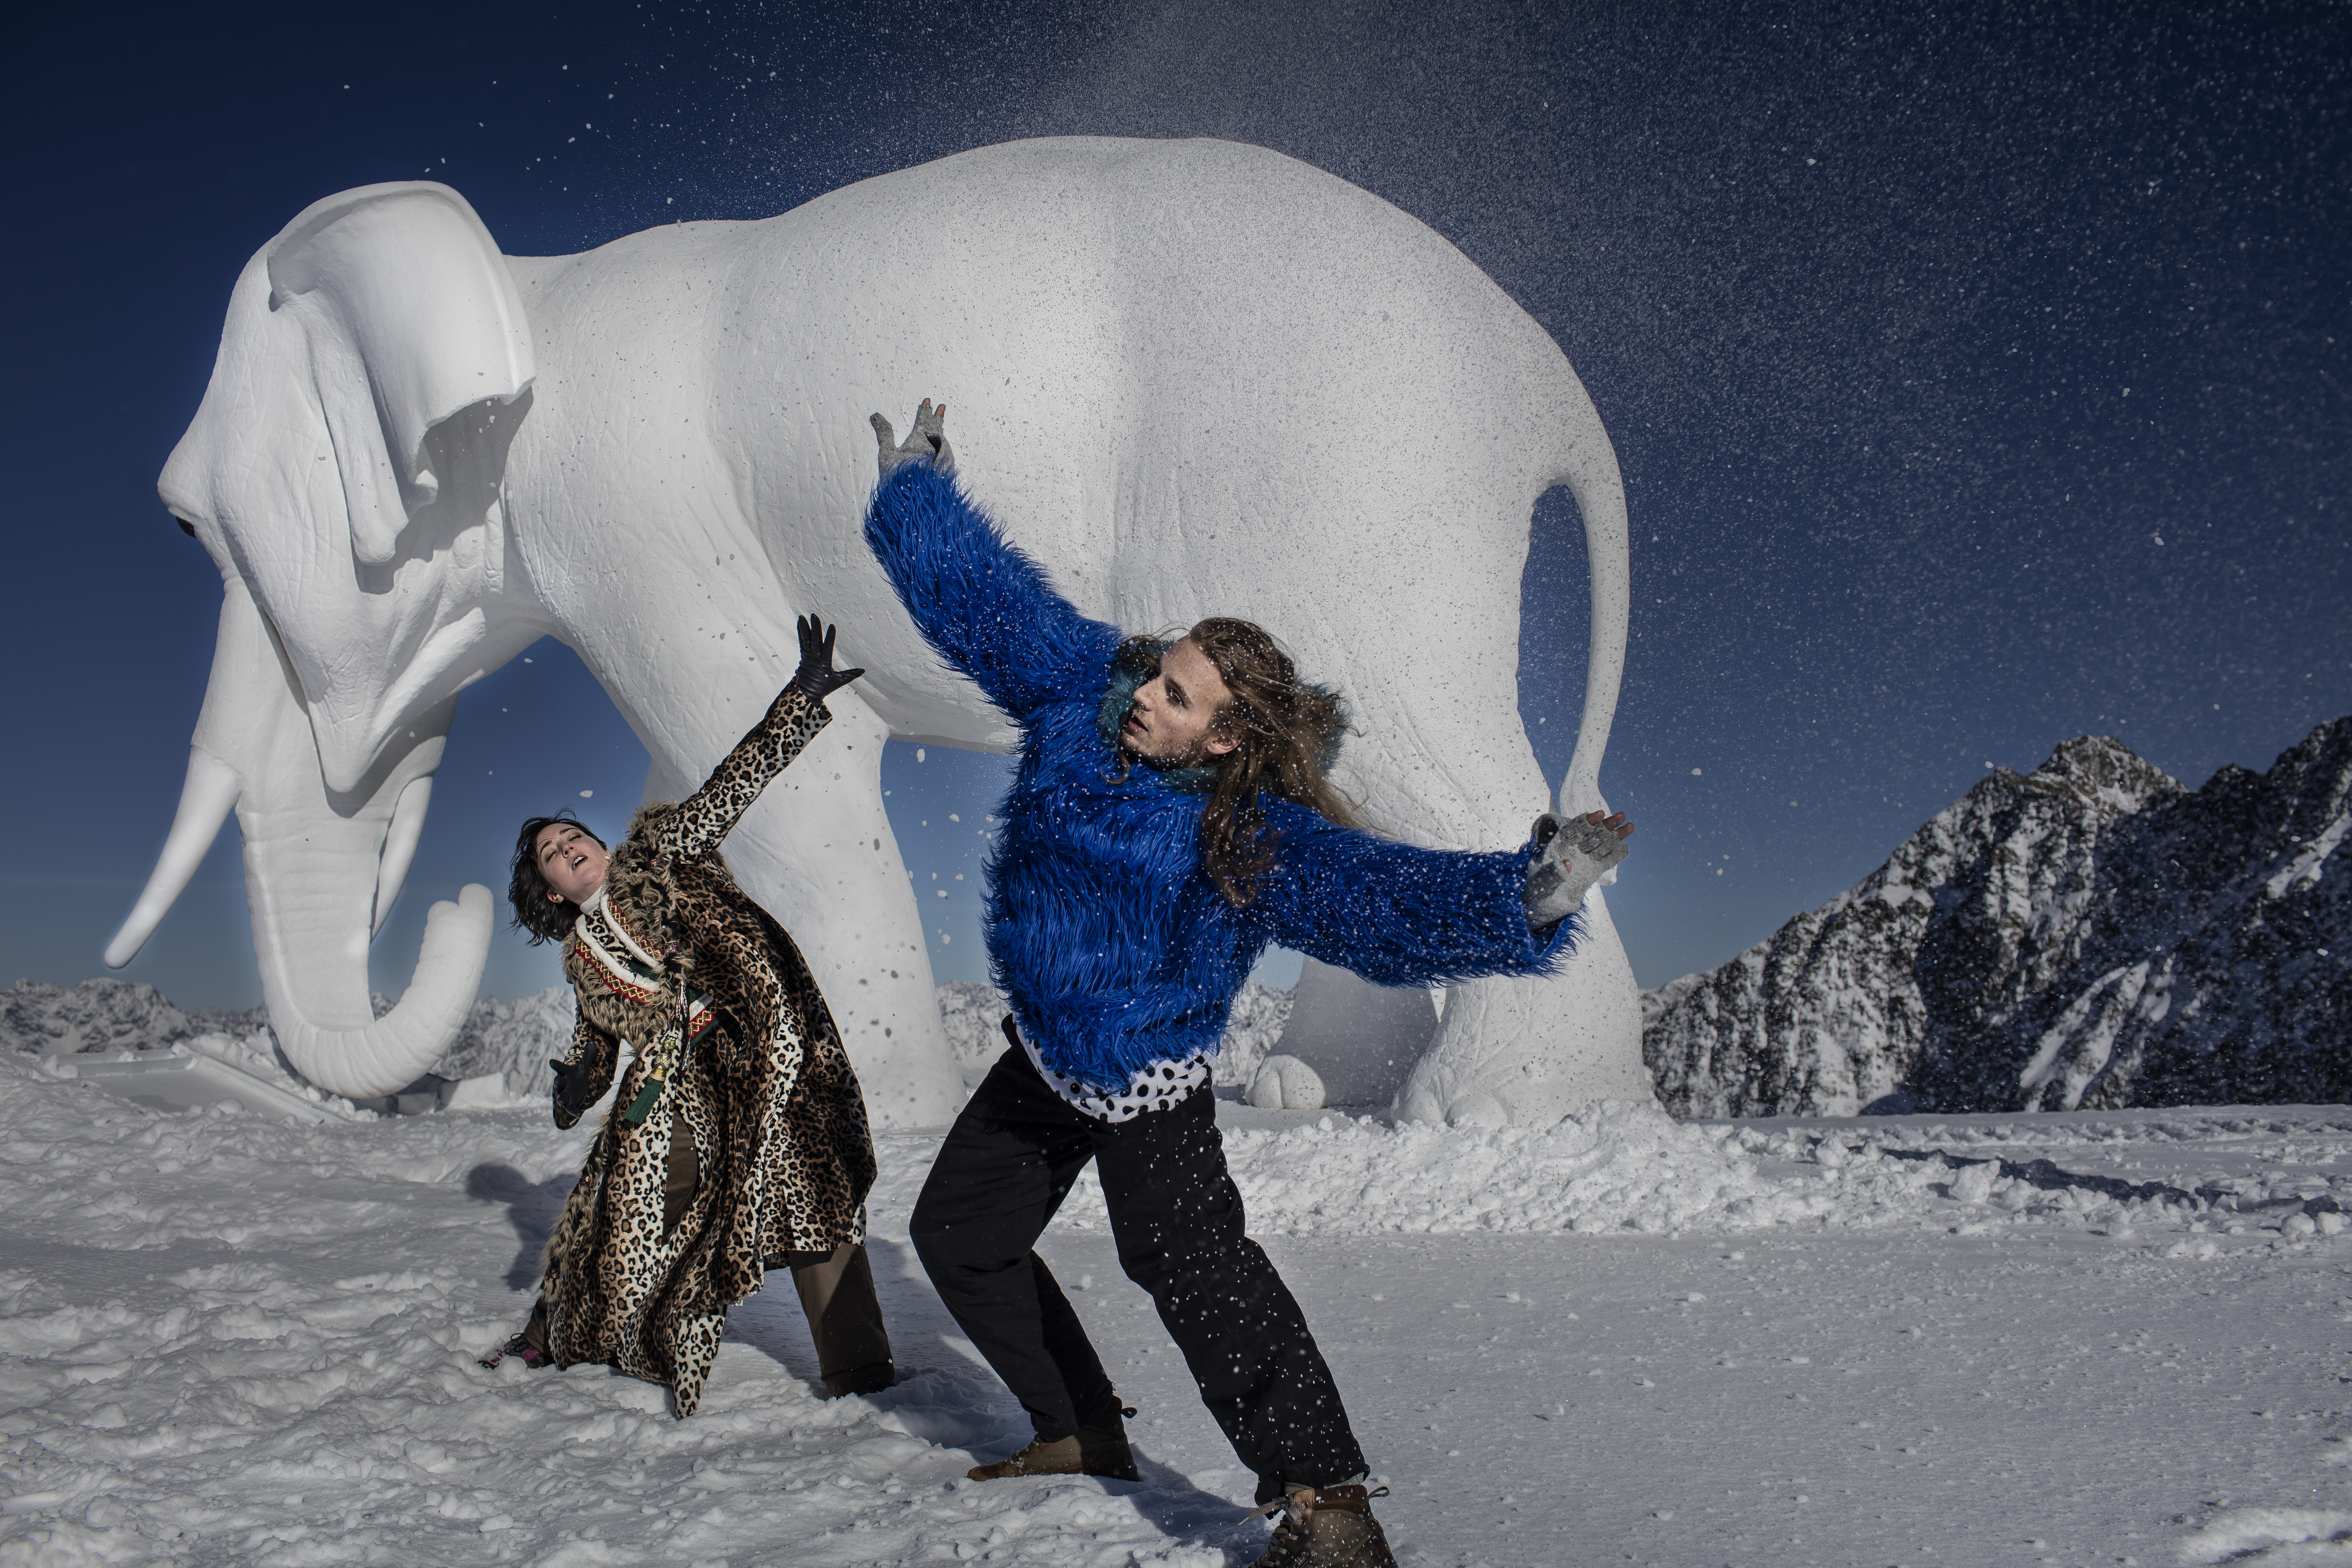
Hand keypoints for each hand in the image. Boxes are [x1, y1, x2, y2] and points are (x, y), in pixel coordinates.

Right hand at [550, 1052, 600, 1116]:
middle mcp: (562, 1084)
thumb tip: (592, 1042)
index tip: (551, 1061)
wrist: (577, 1090)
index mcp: (564, 1073)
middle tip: (557, 1081)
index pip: (559, 1067)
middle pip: (558, 1082)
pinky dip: (574, 1111)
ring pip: (561, 1096)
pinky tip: (579, 1113)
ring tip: (562, 1099)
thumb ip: (588, 1056)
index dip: (555, 1064)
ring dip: (561, 1098)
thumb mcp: (584, 1067)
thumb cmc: (577, 1076)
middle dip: (557, 1082)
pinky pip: (571, 1108)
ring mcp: (564, 1094)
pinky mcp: (570, 1104)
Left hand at [789, 614, 865, 702]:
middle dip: (815, 627)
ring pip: (806, 640)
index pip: (827, 647)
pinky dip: (801, 632)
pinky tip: (800, 623)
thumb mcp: (839, 681)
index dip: (830, 637)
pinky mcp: (803, 656)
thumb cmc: (824, 687)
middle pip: (815, 640)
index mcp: (824, 663)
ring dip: (805, 628)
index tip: (832, 626)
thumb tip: (863, 671)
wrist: (807, 694)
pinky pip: (802, 642)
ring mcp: (807, 657)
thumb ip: (850, 675)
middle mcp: (815, 658)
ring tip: (801, 616)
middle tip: (814, 615)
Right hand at [869, 398, 954, 477]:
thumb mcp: (887, 453)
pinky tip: (940, 447)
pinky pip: (944, 452)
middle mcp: (933, 446)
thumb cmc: (898, 477)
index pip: (922, 420)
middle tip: (941, 407)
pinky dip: (941, 445)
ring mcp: (941, 458)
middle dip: (936, 417)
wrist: (914, 501)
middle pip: (935, 428)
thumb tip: (875, 415)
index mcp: (919, 440)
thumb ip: (883, 433)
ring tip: (940, 424)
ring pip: (940, 439)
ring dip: (939, 430)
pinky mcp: (944, 469)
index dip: (924, 410)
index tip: (927, 401)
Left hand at [1524, 809, 1633, 930]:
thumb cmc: (1537, 892)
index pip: (1573, 831)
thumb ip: (1553, 874)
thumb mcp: (1541, 884)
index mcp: (1557, 848)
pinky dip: (1614, 855)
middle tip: (1621, 815)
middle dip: (1606, 824)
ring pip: (1601, 845)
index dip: (1586, 821)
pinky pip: (1605, 861)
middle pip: (1591, 834)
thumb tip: (1567, 864)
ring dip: (1614, 835)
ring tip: (1629, 826)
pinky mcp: (1591, 871)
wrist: (1543, 906)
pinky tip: (1625, 847)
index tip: (1599, 814)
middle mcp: (1572, 851)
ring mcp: (1583, 860)